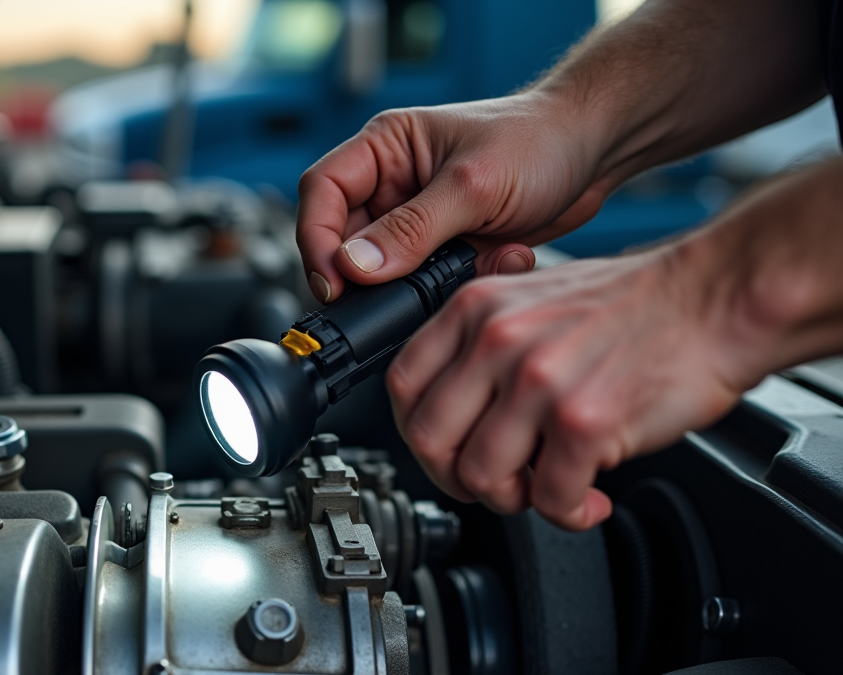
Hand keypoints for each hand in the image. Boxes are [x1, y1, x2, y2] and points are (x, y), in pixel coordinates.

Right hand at [296, 92, 613, 303]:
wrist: (596, 150)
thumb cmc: (539, 139)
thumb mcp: (472, 185)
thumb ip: (411, 230)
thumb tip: (355, 267)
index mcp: (384, 148)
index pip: (321, 193)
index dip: (317, 239)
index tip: (334, 280)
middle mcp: (392, 184)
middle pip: (343, 239)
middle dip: (369, 273)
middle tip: (391, 296)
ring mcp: (417, 219)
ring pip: (385, 269)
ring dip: (420, 282)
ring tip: (462, 268)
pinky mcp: (444, 247)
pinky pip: (426, 282)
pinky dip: (454, 285)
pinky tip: (492, 262)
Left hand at [386, 245, 747, 530]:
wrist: (715, 298)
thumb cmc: (635, 303)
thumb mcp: (532, 296)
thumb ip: (482, 345)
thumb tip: (451, 409)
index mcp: (475, 310)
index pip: (402, 387)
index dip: (417, 433)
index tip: (445, 452)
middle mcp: (497, 341)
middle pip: (430, 440)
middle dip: (458, 478)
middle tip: (495, 483)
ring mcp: (537, 382)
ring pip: (482, 477)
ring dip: (515, 499)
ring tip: (549, 488)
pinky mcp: (583, 422)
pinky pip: (549, 498)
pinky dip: (569, 512)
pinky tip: (589, 498)